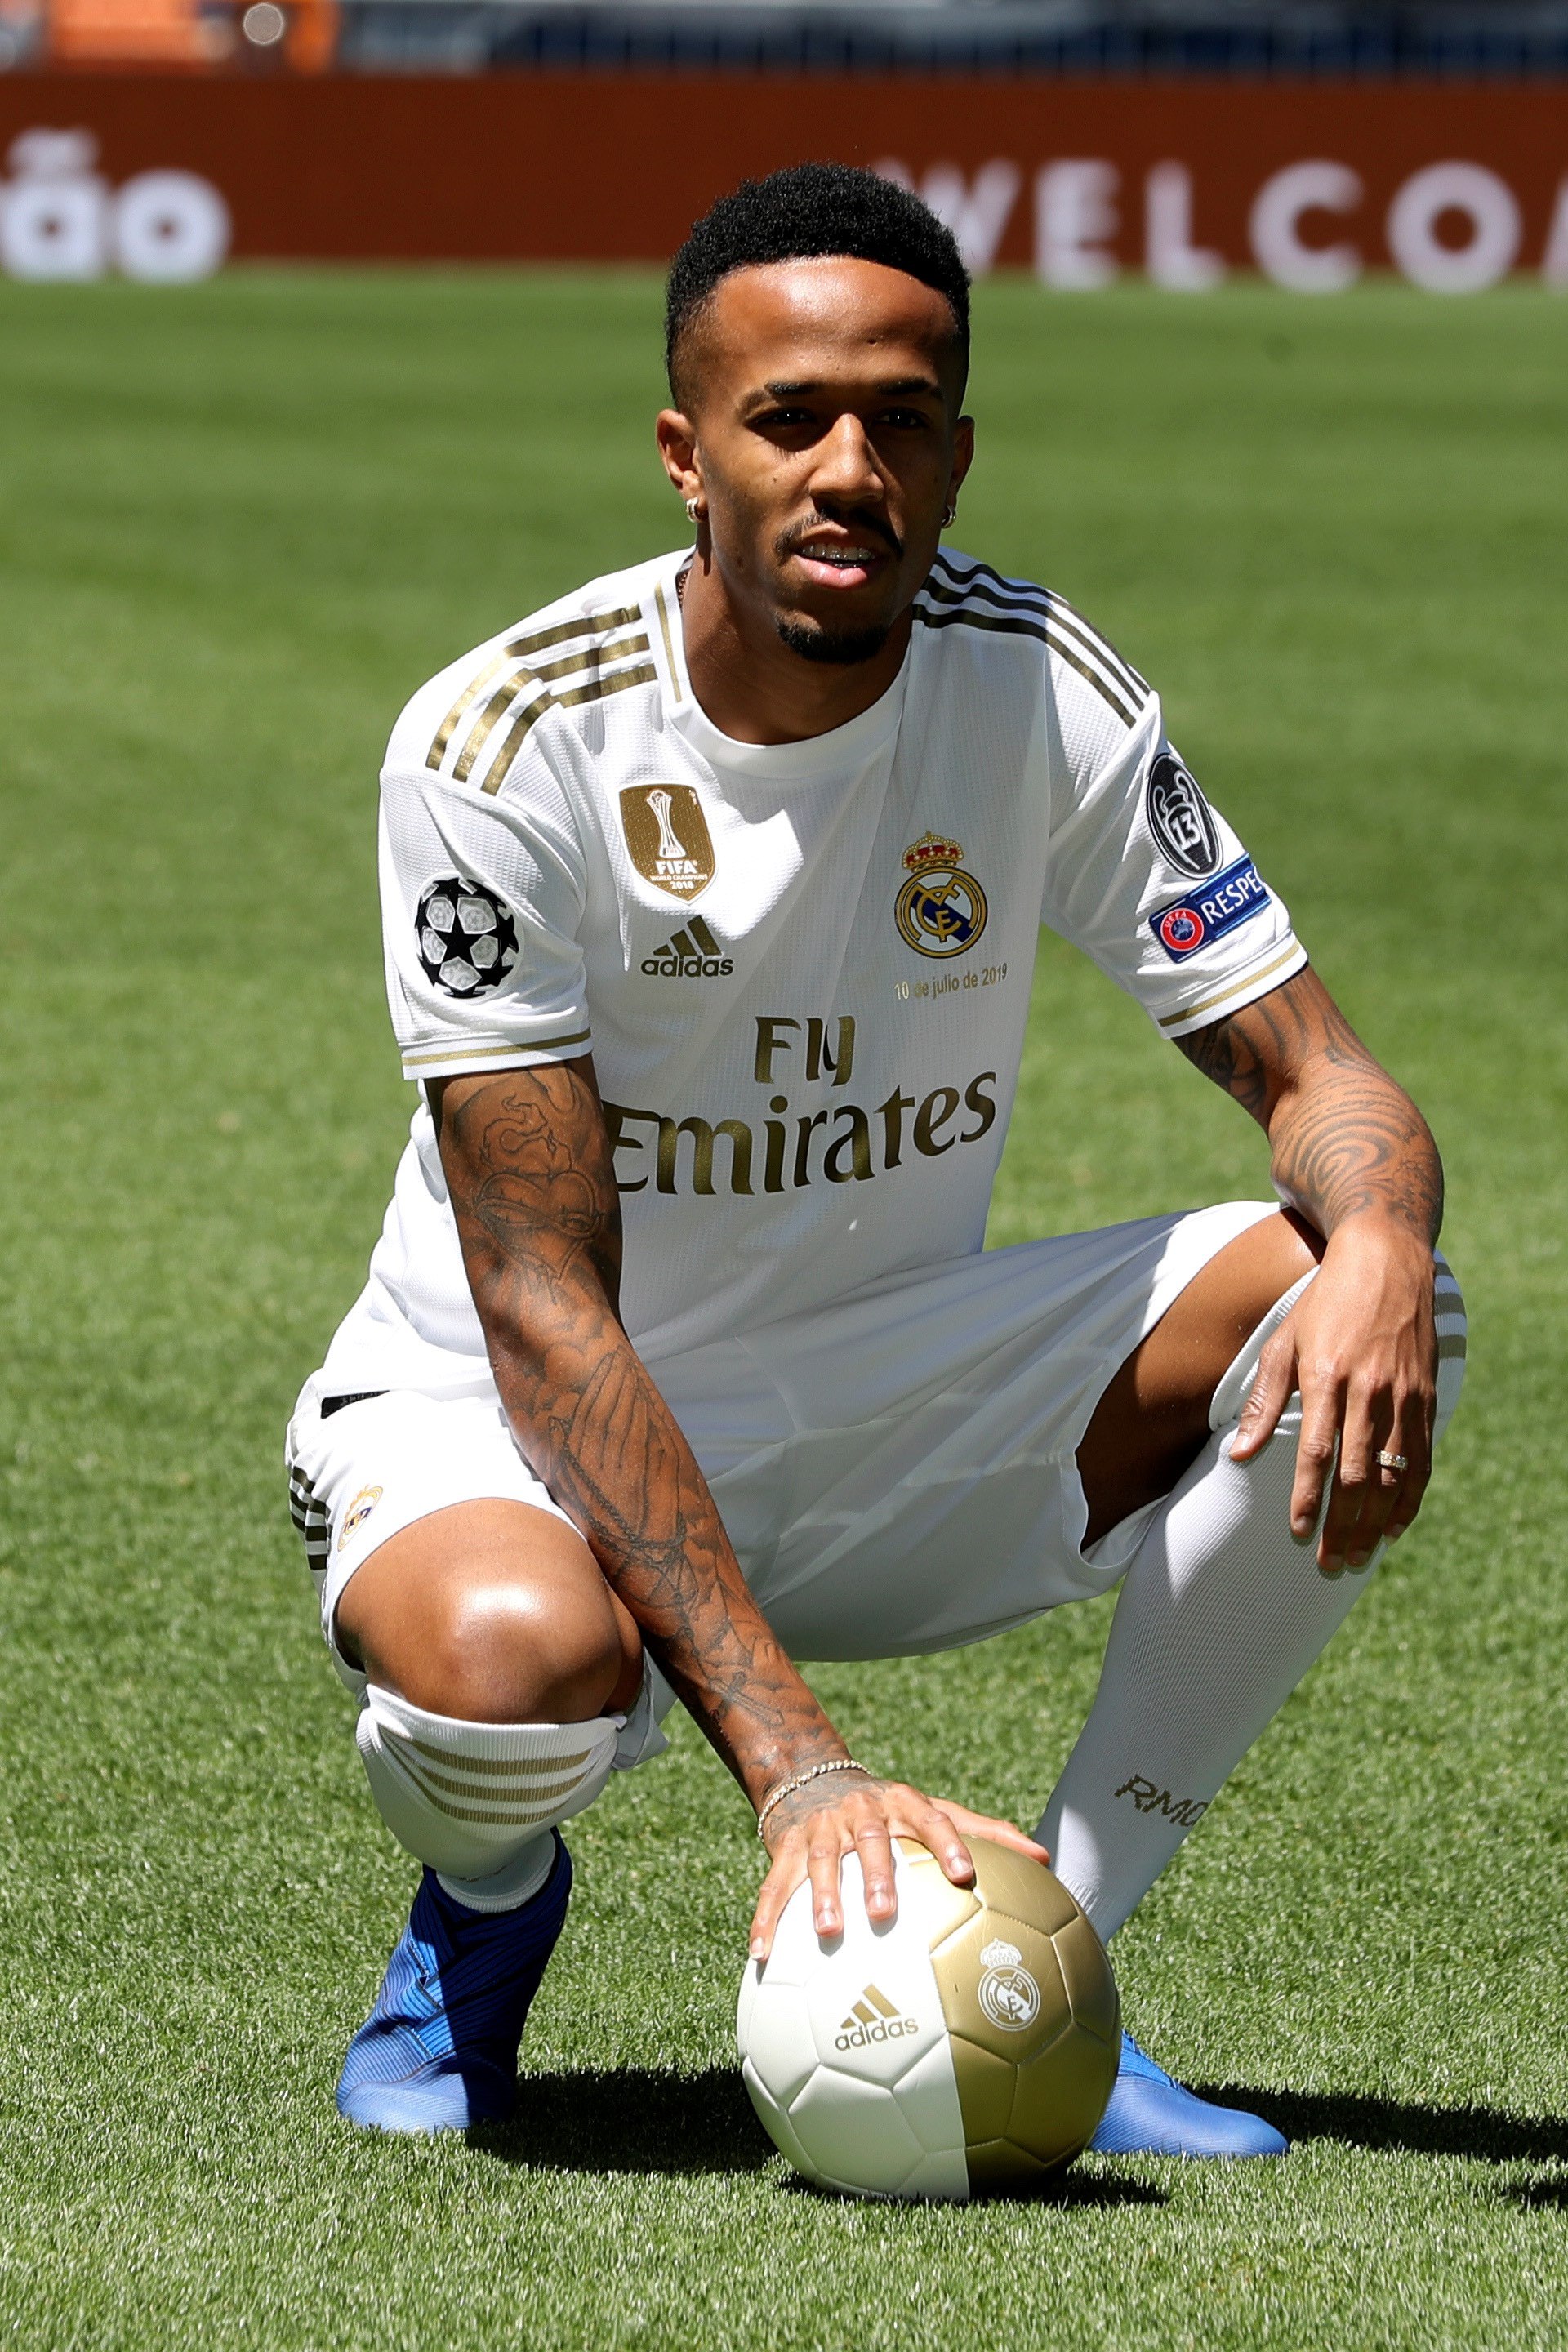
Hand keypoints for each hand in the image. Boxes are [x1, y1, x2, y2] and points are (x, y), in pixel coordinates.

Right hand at [748, 1775, 1049, 1959]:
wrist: (815, 1779)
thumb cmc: (891, 1810)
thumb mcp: (934, 1810)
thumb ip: (987, 1833)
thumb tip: (1047, 1858)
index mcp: (903, 1805)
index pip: (931, 1818)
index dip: (948, 1844)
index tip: (965, 1875)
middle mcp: (862, 1813)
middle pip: (870, 1841)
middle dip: (878, 1874)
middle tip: (887, 1912)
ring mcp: (821, 1830)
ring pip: (820, 1862)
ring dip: (821, 1896)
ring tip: (830, 1932)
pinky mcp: (785, 1847)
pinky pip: (773, 1886)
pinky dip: (765, 1920)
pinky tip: (760, 1956)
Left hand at [1230, 1215, 1436, 1572]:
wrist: (1387, 1262)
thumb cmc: (1325, 1303)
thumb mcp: (1284, 1342)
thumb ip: (1264, 1401)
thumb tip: (1238, 1454)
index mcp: (1327, 1377)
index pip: (1317, 1454)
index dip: (1307, 1499)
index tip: (1297, 1533)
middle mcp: (1369, 1391)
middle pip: (1356, 1476)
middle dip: (1342, 1526)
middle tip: (1329, 1563)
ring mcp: (1404, 1397)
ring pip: (1392, 1475)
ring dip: (1375, 1523)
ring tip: (1359, 1556)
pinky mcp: (1427, 1398)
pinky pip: (1421, 1460)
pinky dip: (1409, 1498)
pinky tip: (1395, 1527)